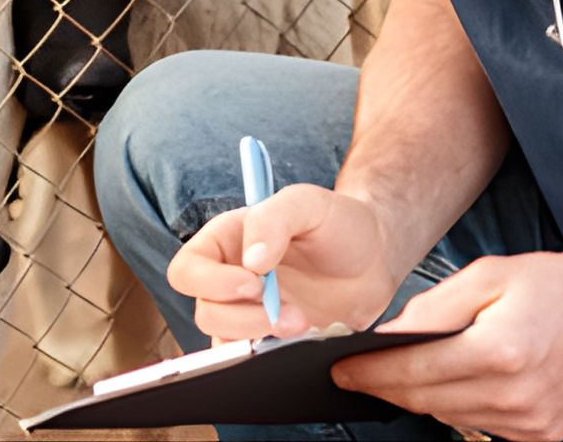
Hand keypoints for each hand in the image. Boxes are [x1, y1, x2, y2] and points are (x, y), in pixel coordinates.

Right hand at [166, 183, 400, 340]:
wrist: (375, 257)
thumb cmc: (337, 222)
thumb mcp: (307, 203)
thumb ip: (274, 219)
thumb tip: (251, 262)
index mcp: (225, 241)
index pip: (187, 270)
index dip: (211, 283)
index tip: (254, 282)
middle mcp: (229, 278)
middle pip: (205, 312)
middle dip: (246, 317)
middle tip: (291, 310)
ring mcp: (248, 312)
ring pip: (224, 341)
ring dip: (262, 337)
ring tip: (304, 323)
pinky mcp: (270, 338)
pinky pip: (250, 359)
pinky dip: (272, 356)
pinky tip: (303, 337)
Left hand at [332, 249, 562, 440]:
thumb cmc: (557, 286)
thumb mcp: (487, 276)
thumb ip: (431, 308)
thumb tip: (385, 335)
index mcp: (497, 352)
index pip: (410, 371)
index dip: (366, 371)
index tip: (335, 369)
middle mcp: (513, 396)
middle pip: (422, 399)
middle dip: (381, 385)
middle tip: (348, 373)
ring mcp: (529, 423)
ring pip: (445, 415)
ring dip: (416, 395)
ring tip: (389, 373)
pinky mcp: (540, 435)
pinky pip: (476, 423)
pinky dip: (453, 404)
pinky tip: (443, 381)